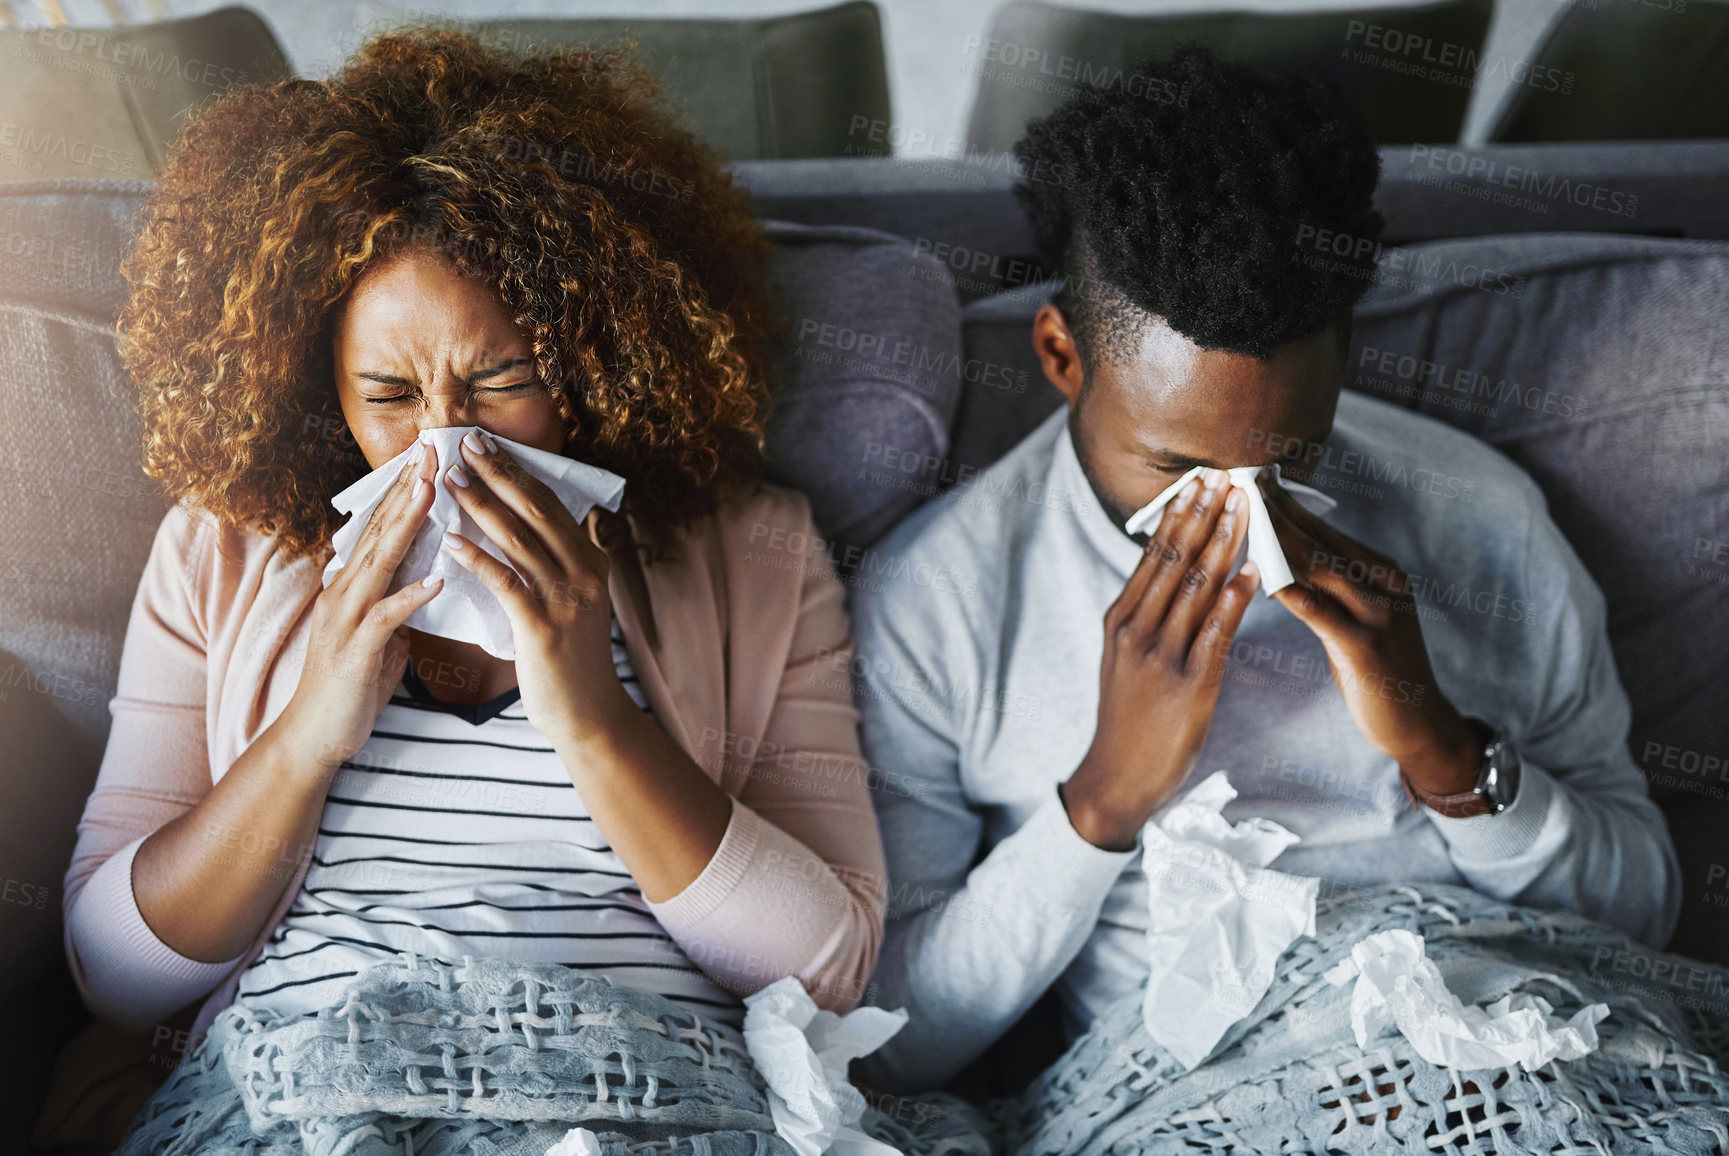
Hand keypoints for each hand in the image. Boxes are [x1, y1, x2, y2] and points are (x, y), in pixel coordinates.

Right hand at [286, 440, 443, 772]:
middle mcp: (344, 592)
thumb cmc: (350, 686)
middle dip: (407, 489)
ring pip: (380, 562)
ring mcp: (346, 619)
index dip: (405, 490)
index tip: (430, 456)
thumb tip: (424, 579)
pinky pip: (387, 618)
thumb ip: (396, 603)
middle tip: (432, 450)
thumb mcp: (379, 635)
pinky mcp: (355, 650)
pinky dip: (412, 597)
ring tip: (433, 492)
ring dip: (407, 525)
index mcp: (352, 586)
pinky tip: (437, 578)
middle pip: (379, 530)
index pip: (382, 528)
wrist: (314, 736)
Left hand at [435, 430, 631, 743]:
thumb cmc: (574, 661)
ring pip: (518, 539)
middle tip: (464, 445)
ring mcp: (566, 599)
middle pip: (535, 511)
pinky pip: (505, 582)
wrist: (589, 715)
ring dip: (481, 505)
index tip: (486, 446)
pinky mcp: (542, 627)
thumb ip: (565, 565)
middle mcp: (585, 574)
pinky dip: (476, 558)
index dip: (517, 472)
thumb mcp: (580, 603)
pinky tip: (450, 541)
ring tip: (450, 481)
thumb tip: (551, 528)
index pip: (551, 505)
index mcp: (593, 563)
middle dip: (497, 474)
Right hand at [1061, 469, 1259, 849]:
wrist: (1119, 776)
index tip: (1201, 481)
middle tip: (1227, 476)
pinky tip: (1253, 571)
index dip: (1180, 515)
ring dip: (1224, 542)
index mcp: (1121, 619)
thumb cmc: (1129, 718)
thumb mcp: (1125, 658)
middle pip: (1175, 560)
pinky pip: (1216, 630)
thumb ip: (1147, 617)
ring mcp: (1162, 655)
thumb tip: (1174, 575)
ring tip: (1247, 508)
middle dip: (1204, 514)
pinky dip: (1235, 596)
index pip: (1154, 555)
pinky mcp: (1189, 683)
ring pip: (1197, 586)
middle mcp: (1138, 630)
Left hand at [1256, 473, 1479, 794]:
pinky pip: (1320, 611)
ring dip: (1277, 539)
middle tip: (1238, 483)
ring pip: (1318, 566)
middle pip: (1319, 539)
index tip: (1251, 480)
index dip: (1286, 505)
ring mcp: (1379, 614)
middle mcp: (1383, 585)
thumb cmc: (1377, 670)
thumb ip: (1330, 587)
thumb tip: (1286, 555)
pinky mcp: (1366, 647)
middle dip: (1276, 511)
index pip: (1324, 529)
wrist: (1418, 725)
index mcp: (1381, 572)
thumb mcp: (1358, 617)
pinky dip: (1289, 589)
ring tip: (1240, 516)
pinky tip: (1261, 574)